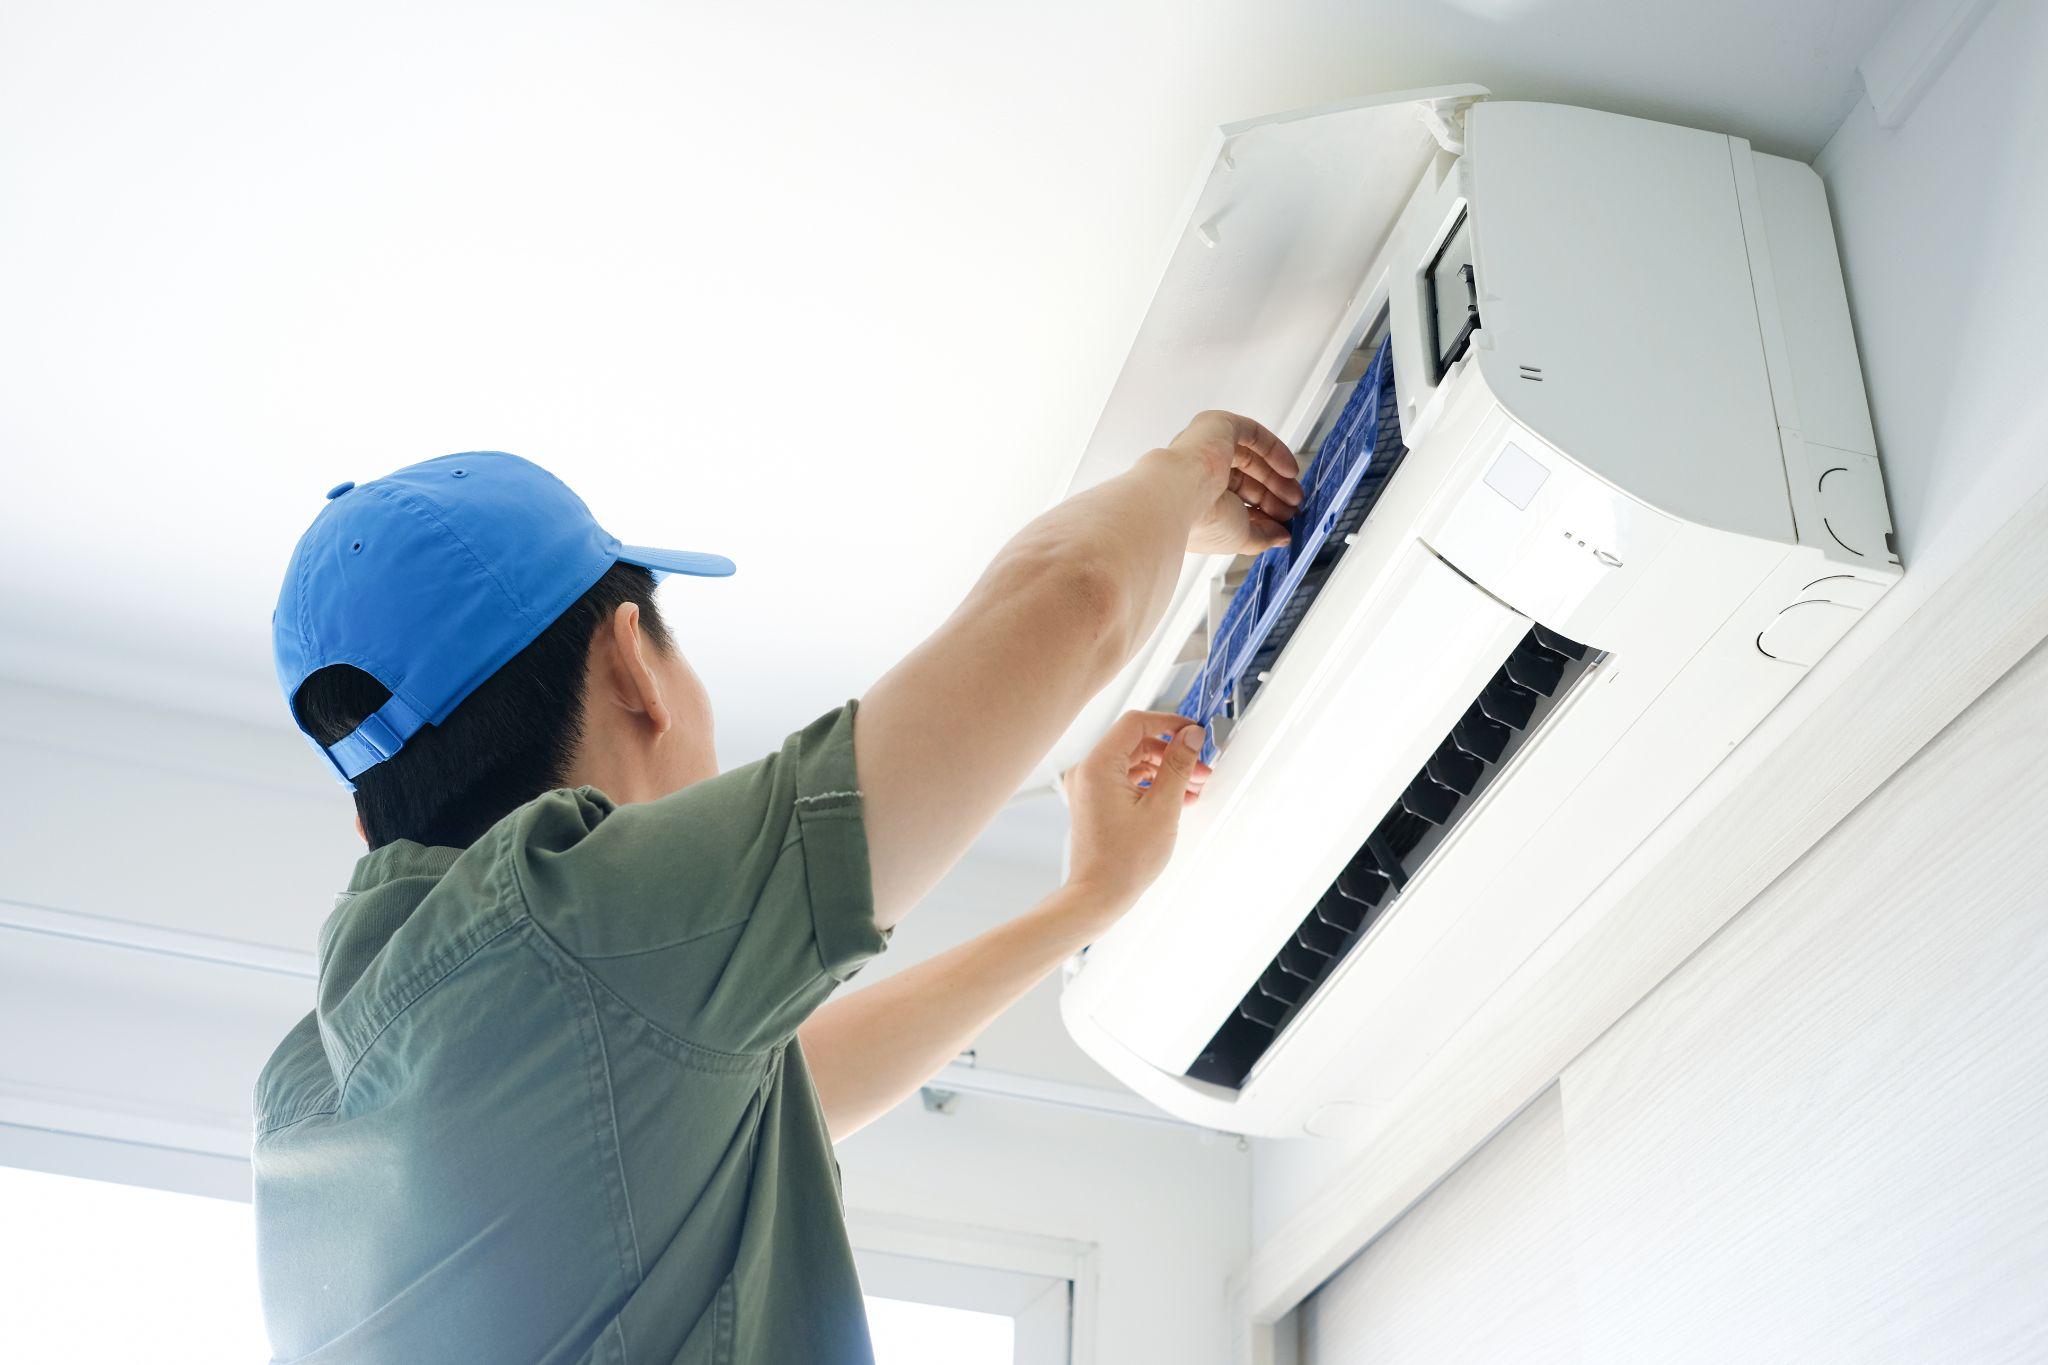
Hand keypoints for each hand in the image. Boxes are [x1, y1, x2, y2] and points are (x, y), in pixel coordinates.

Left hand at [1062, 709, 1211, 912]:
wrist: (1098, 896)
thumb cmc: (1124, 862)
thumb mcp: (1162, 809)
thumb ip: (1178, 766)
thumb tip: (1191, 736)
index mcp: (1098, 766)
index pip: (1136, 723)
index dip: (1169, 724)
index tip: (1194, 734)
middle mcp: (1088, 772)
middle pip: (1137, 743)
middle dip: (1172, 753)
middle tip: (1200, 768)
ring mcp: (1089, 787)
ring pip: (1134, 763)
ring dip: (1165, 770)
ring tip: (1193, 787)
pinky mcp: (1095, 802)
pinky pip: (1126, 780)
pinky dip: (1152, 785)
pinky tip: (1177, 799)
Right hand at [1169, 410, 1302, 556]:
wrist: (1182, 497)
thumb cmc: (1201, 520)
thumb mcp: (1241, 537)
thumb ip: (1263, 536)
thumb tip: (1281, 537)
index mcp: (1197, 499)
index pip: (1236, 501)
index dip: (1263, 511)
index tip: (1282, 522)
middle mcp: (1199, 472)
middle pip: (1245, 478)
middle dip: (1273, 495)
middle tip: (1293, 508)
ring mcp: (1207, 447)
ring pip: (1250, 457)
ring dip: (1276, 476)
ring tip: (1295, 495)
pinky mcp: (1218, 425)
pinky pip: (1252, 434)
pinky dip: (1274, 450)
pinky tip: (1289, 470)